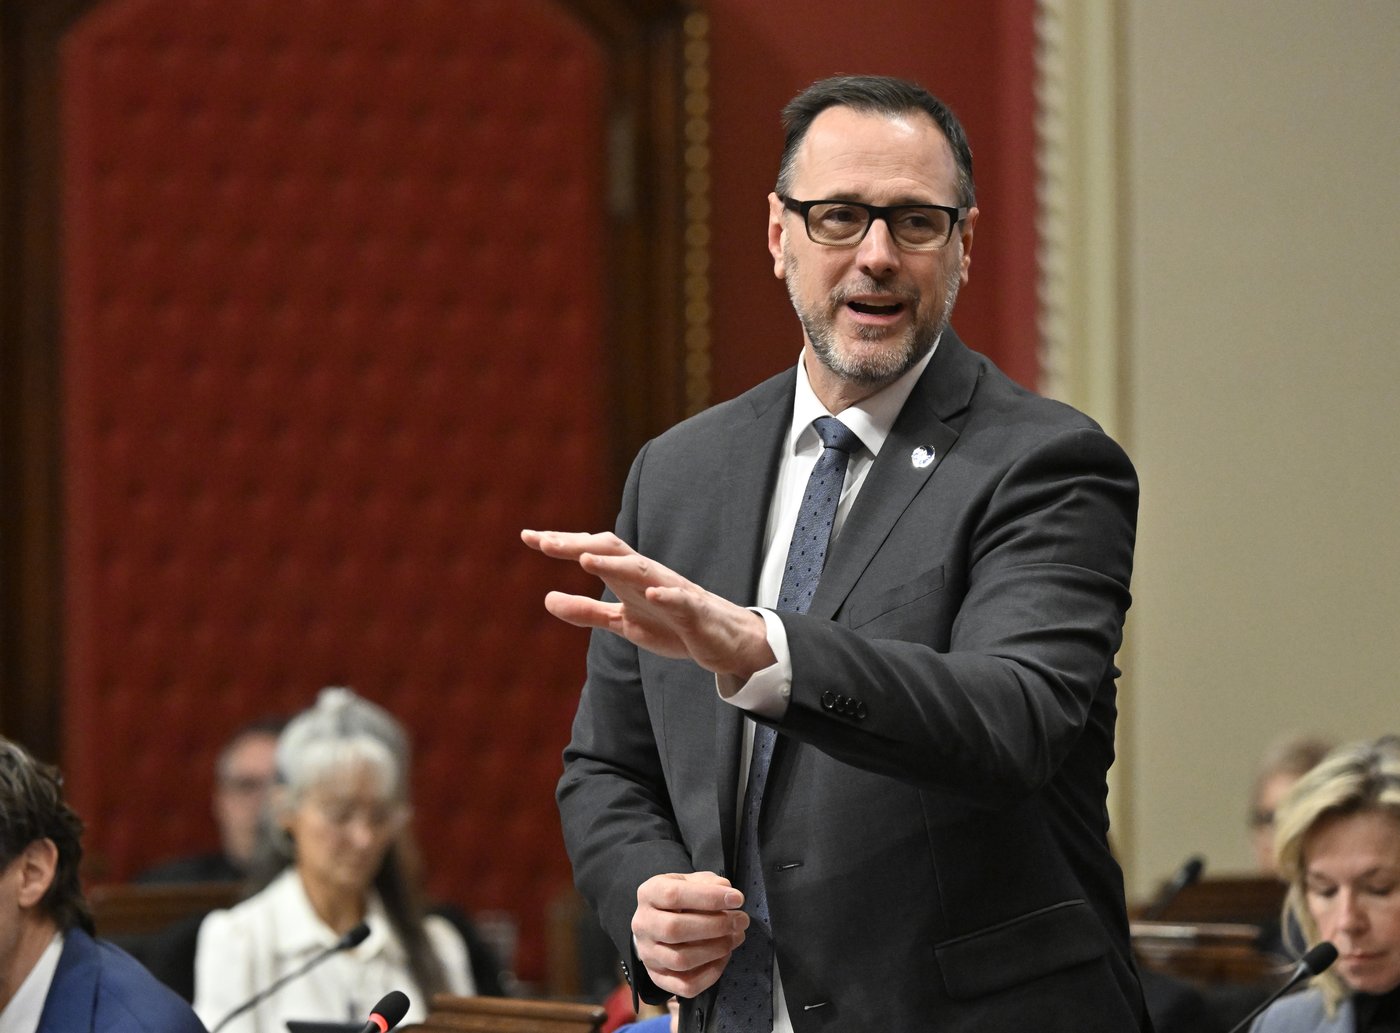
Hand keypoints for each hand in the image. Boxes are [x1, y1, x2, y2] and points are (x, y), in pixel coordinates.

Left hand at [521, 530, 774, 678]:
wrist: (720, 641)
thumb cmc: (671, 625)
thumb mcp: (621, 621)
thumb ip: (586, 611)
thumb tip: (547, 598)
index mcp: (627, 578)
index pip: (591, 551)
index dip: (561, 544)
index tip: (528, 536)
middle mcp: (646, 575)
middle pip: (611, 551)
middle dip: (579, 544)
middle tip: (545, 542)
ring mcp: (671, 590)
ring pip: (641, 570)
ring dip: (614, 563)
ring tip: (586, 559)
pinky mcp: (693, 611)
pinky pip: (679, 599)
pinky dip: (665, 594)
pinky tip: (648, 592)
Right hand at [632, 872, 747, 997]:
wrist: (657, 923)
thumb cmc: (679, 900)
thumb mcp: (691, 881)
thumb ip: (709, 883)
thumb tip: (727, 893)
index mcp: (649, 894)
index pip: (673, 895)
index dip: (708, 898)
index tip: (737, 900)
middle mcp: (643, 924)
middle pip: (675, 929)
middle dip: (716, 926)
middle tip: (741, 921)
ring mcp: (648, 954)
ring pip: (681, 960)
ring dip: (715, 950)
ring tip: (735, 937)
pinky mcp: (657, 977)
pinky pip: (685, 986)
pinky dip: (710, 974)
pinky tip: (724, 957)